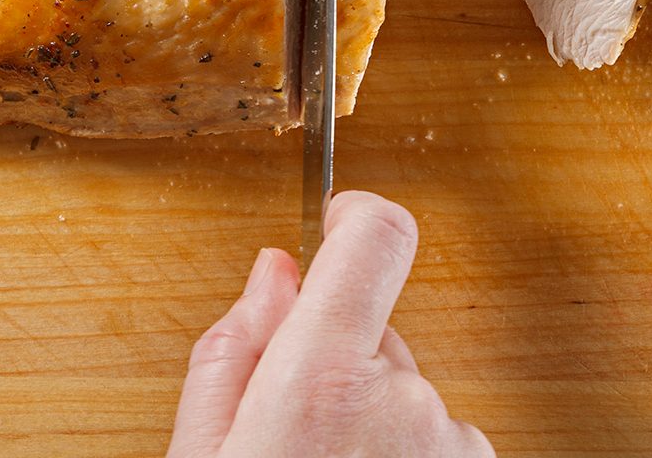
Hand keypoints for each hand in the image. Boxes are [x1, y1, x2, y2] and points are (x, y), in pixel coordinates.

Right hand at [168, 191, 492, 457]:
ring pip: (402, 393)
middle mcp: (403, 403)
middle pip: (373, 333)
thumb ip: (233, 352)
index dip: (354, 218)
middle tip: (290, 433)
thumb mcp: (202, 455)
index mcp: (324, 382)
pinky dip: (400, 454)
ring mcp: (449, 440)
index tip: (339, 218)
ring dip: (368, 419)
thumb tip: (275, 275)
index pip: (375, 239)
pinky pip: (433, 437)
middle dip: (334, 365)